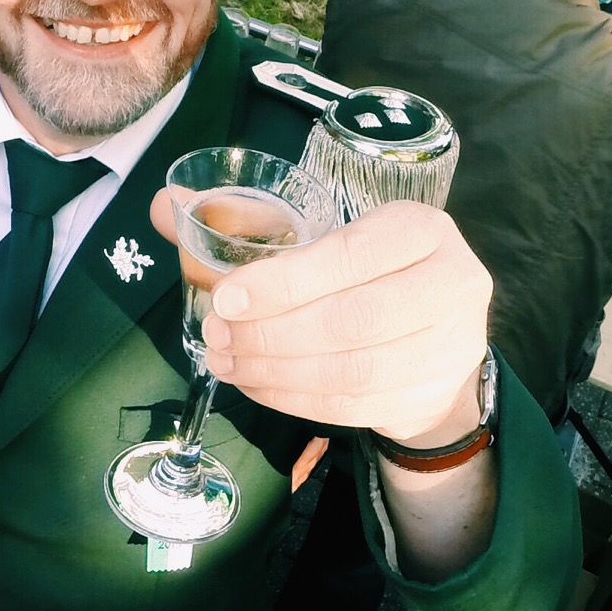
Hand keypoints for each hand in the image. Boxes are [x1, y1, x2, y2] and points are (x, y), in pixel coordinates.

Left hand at [164, 195, 490, 445]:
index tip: (226, 296)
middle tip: (216, 336)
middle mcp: (451, 282)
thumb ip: (242, 222)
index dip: (284, 281)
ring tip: (227, 361)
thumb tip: (160, 204)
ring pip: (351, 371)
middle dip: (271, 333)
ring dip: (276, 371)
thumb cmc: (367, 273)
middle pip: (353, 319)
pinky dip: (293, 399)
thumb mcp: (321, 237)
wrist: (435, 335)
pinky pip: (352, 406)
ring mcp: (449, 345)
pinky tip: (256, 384)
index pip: (349, 256)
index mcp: (420, 229)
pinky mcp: (431, 394)